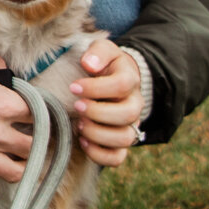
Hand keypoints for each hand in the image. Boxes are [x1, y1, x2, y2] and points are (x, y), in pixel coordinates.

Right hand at [0, 49, 33, 199]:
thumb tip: (5, 69)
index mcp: (1, 103)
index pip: (36, 115)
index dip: (37, 114)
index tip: (33, 116)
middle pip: (32, 147)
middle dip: (35, 144)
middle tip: (31, 142)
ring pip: (15, 172)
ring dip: (20, 168)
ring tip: (17, 164)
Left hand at [68, 36, 142, 167]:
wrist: (115, 81)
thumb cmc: (105, 66)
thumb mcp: (102, 51)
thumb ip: (97, 53)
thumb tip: (89, 64)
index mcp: (130, 80)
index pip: (121, 85)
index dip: (96, 88)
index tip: (74, 87)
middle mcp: (134, 105)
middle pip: (127, 114)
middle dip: (97, 112)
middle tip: (77, 107)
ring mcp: (130, 126)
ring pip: (124, 139)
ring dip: (98, 134)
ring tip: (79, 124)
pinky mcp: (121, 144)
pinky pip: (117, 158)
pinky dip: (100, 154)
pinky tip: (83, 141)